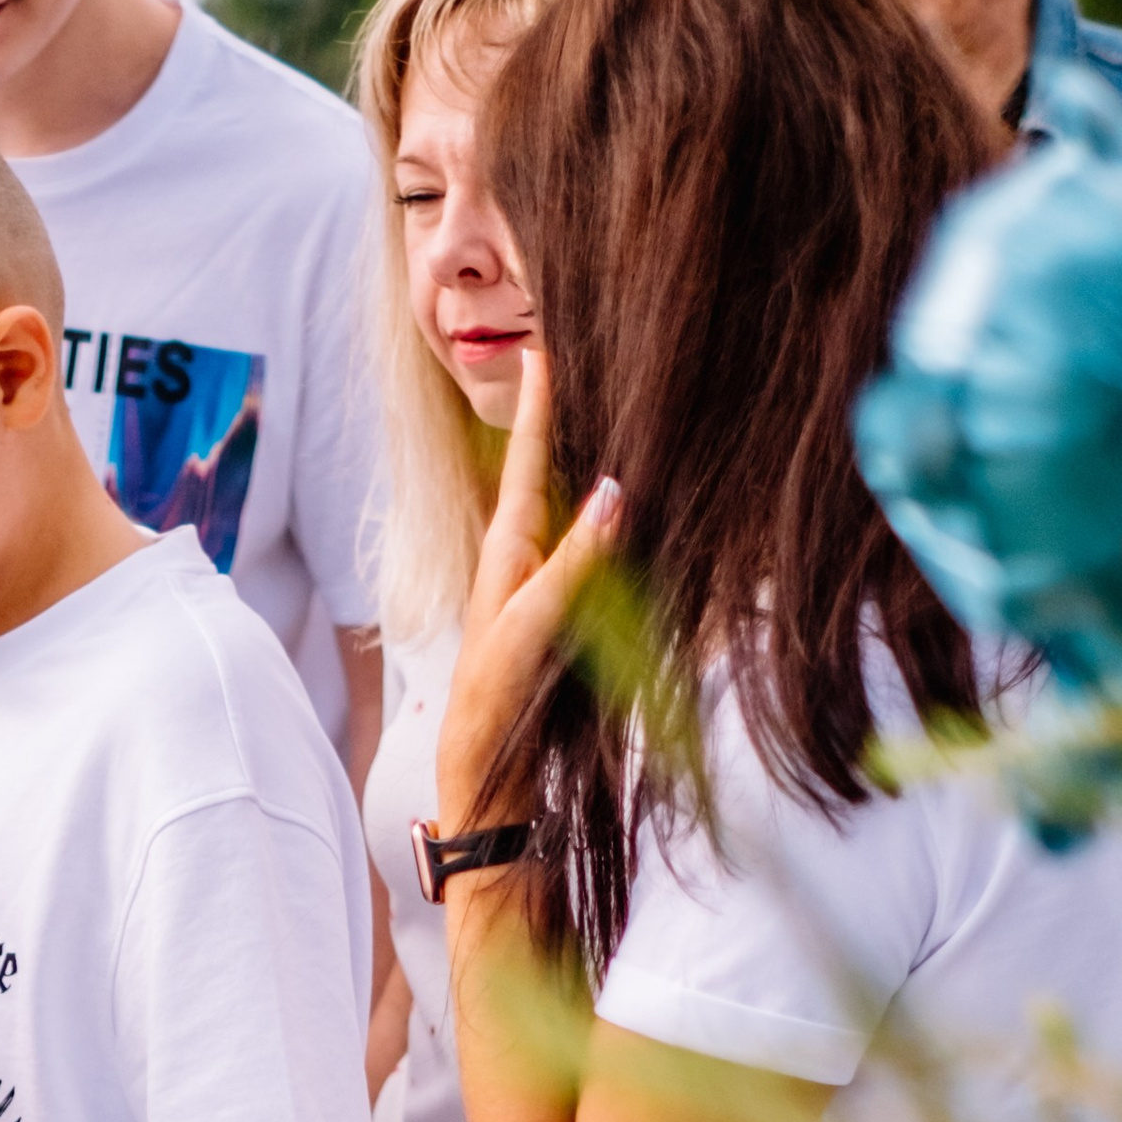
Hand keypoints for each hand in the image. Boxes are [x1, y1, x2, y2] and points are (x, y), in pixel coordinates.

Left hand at [434, 346, 618, 837]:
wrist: (490, 779)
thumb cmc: (495, 708)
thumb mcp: (527, 633)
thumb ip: (572, 566)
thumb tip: (615, 492)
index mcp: (508, 553)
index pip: (532, 462)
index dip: (541, 404)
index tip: (544, 342)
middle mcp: (528, 560)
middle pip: (554, 472)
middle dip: (567, 417)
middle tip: (579, 352)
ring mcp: (549, 587)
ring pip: (577, 508)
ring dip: (592, 460)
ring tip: (610, 405)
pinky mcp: (569, 618)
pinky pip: (596, 550)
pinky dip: (612, 517)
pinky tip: (631, 498)